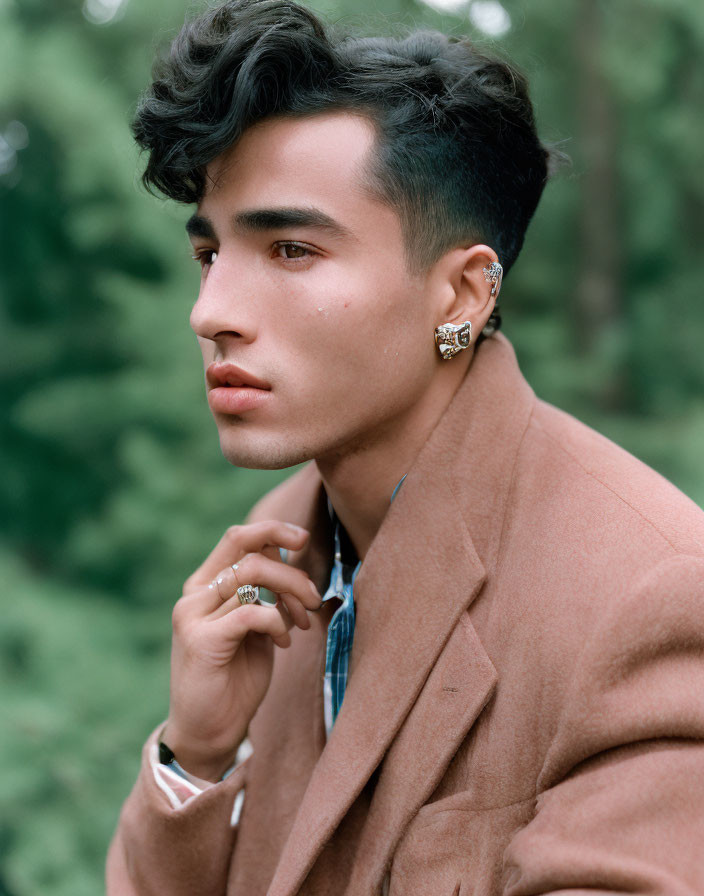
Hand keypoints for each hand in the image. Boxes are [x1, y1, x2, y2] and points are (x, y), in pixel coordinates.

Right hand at [161, 520, 321, 780]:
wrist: (209, 731)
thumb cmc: (235, 678)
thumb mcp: (254, 627)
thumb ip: (264, 593)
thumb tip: (290, 555)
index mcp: (205, 586)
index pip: (238, 537)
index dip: (273, 530)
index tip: (303, 539)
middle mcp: (195, 594)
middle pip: (248, 550)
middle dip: (291, 568)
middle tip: (314, 597)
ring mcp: (193, 615)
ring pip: (253, 575)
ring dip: (291, 592)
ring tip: (303, 620)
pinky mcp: (202, 639)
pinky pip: (252, 611)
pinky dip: (277, 621)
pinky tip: (283, 641)